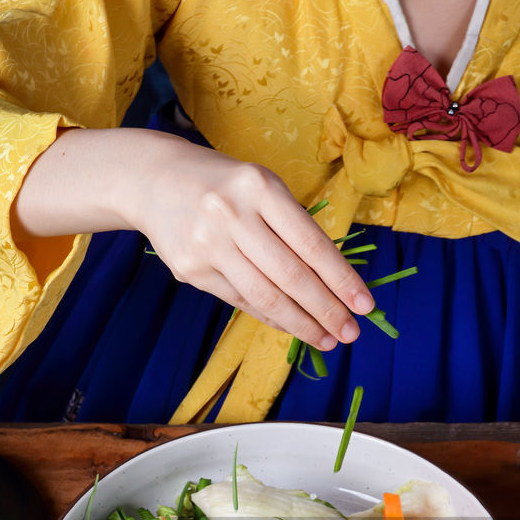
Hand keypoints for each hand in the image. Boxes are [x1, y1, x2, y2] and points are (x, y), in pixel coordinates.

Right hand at [12, 128, 374, 351]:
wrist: (155, 180)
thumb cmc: (226, 186)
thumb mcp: (262, 188)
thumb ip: (292, 229)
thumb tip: (334, 283)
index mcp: (260, 188)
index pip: (310, 244)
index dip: (341, 279)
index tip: (364, 305)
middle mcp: (232, 215)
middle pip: (290, 276)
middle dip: (325, 310)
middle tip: (350, 333)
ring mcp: (208, 244)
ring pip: (264, 296)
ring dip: (300, 323)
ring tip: (326, 339)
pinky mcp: (190, 269)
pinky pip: (239, 301)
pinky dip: (270, 316)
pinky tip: (291, 326)